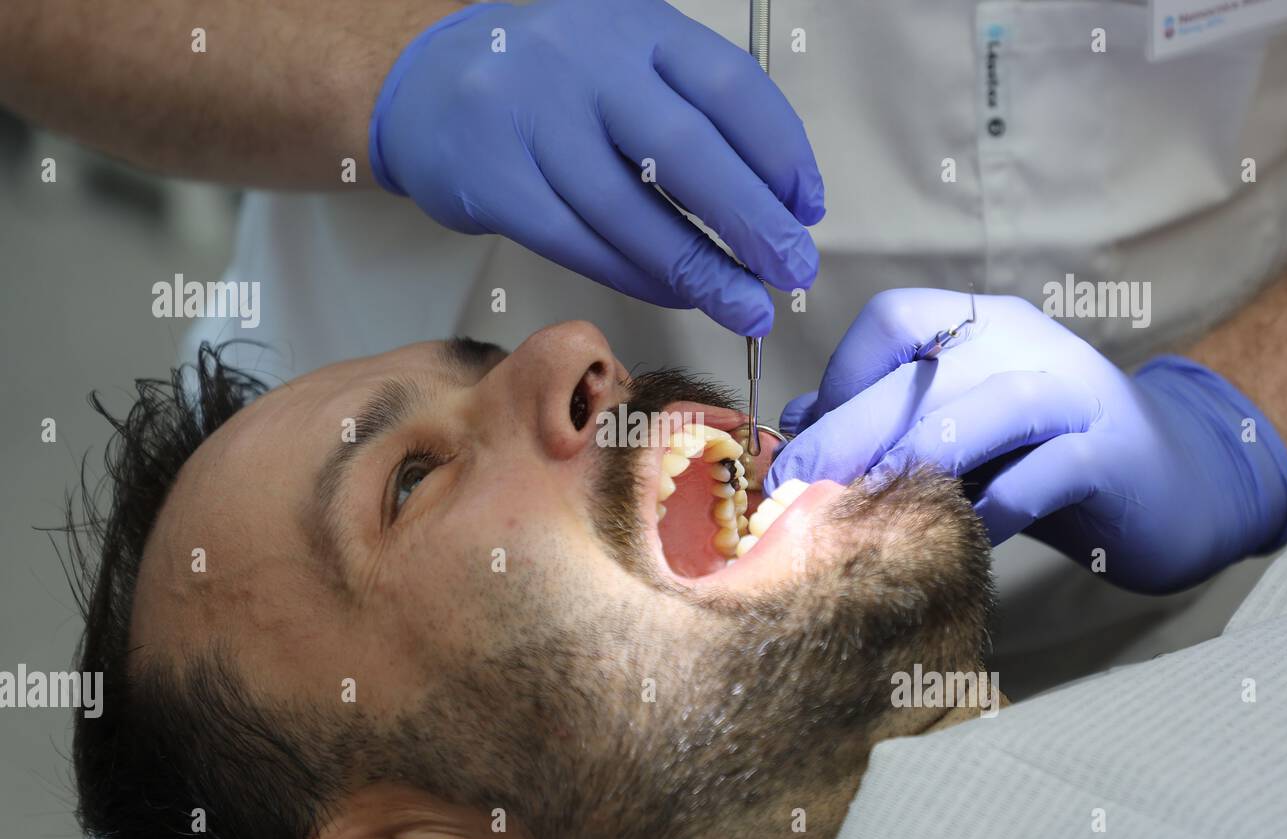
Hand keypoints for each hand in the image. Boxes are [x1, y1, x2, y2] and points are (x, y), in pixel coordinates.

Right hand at [369, 0, 824, 336]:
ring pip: (631, 211)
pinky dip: (636, 276)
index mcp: (635, 25)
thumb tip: (772, 197)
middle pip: (687, 153)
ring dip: (698, 269)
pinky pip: (579, 242)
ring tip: (743, 306)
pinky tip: (675, 295)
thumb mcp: (621, 57)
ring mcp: (534, 120)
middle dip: (751, 221)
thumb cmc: (546, 80)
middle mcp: (585, 62)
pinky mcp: (495, 180)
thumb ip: (686, 107)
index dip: (780, 154)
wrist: (422, 82)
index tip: (807, 208)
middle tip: (791, 269)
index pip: (729, 87)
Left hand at [766, 289, 1286, 592]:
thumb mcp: (956, 432)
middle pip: (927, 368)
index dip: (841, 376)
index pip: (895, 319)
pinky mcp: (1115, 453)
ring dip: (920, 453)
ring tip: (867, 501)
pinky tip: (962, 536)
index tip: (811, 441)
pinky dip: (999, 505)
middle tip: (798, 485)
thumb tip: (797, 423)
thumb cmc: (1041, 459)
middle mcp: (1028, 343)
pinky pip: (1049, 472)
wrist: (1172, 485)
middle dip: (851, 428)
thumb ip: (886, 421)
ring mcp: (1078, 393)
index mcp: (982, 326)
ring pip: (993, 405)